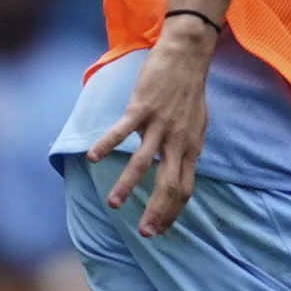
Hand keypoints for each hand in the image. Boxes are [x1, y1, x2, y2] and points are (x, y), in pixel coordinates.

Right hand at [81, 14, 218, 237]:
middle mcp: (177, 141)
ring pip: (143, 163)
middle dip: (156, 212)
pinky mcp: (142, 108)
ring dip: (127, 186)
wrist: (186, 56)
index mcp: (190, 148)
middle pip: (168, 185)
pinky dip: (107, 144)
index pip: (184, 189)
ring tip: (112, 204)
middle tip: (144, 233)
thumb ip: (187, 148)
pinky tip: (93, 158)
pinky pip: (122, 131)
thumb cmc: (189, 90)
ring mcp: (159, 125)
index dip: (172, 212)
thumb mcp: (197, 125)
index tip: (161, 229)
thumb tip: (181, 167)